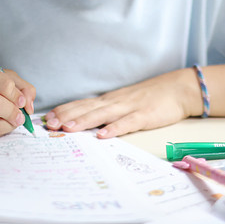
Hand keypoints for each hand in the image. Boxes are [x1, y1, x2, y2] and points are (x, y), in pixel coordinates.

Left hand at [43, 69, 199, 138]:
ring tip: (68, 128)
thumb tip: (85, 120)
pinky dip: (115, 128)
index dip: (64, 110)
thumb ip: (107, 110)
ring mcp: (129, 107)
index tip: (47, 118)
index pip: (82, 104)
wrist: (177, 88)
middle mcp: (115, 102)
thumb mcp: (123, 102)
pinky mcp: (145, 115)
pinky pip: (128, 123)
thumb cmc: (148, 97)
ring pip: (102, 115)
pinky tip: (103, 135)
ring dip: (84, 121)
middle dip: (66, 116)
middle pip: (87, 109)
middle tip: (49, 124)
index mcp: (109, 100)